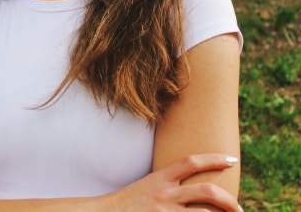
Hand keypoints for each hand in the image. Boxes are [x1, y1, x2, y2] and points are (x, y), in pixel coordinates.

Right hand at [105, 154, 241, 210]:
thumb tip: (188, 185)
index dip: (214, 159)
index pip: (191, 162)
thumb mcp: (146, 186)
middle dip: (228, 200)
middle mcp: (165, 193)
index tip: (232, 160)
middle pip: (206, 191)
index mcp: (161, 178)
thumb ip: (166, 184)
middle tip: (239, 208)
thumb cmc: (126, 203)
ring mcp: (165, 211)